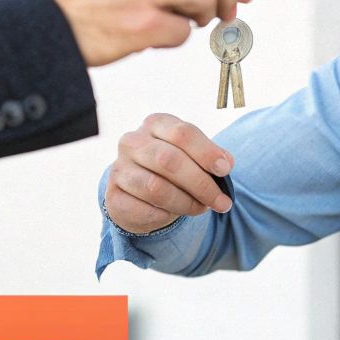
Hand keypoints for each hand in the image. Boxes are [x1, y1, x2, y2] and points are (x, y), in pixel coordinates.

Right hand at [104, 113, 232, 233]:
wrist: (140, 192)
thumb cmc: (173, 169)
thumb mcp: (192, 155)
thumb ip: (210, 156)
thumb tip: (226, 163)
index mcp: (155, 124)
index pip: (182, 133)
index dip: (207, 152)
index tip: (226, 170)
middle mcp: (132, 142)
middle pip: (169, 160)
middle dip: (201, 184)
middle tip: (221, 202)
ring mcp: (119, 168)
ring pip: (156, 188)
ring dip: (186, 203)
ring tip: (202, 208)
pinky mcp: (113, 196)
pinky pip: (143, 209)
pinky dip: (165, 216)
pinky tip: (173, 214)